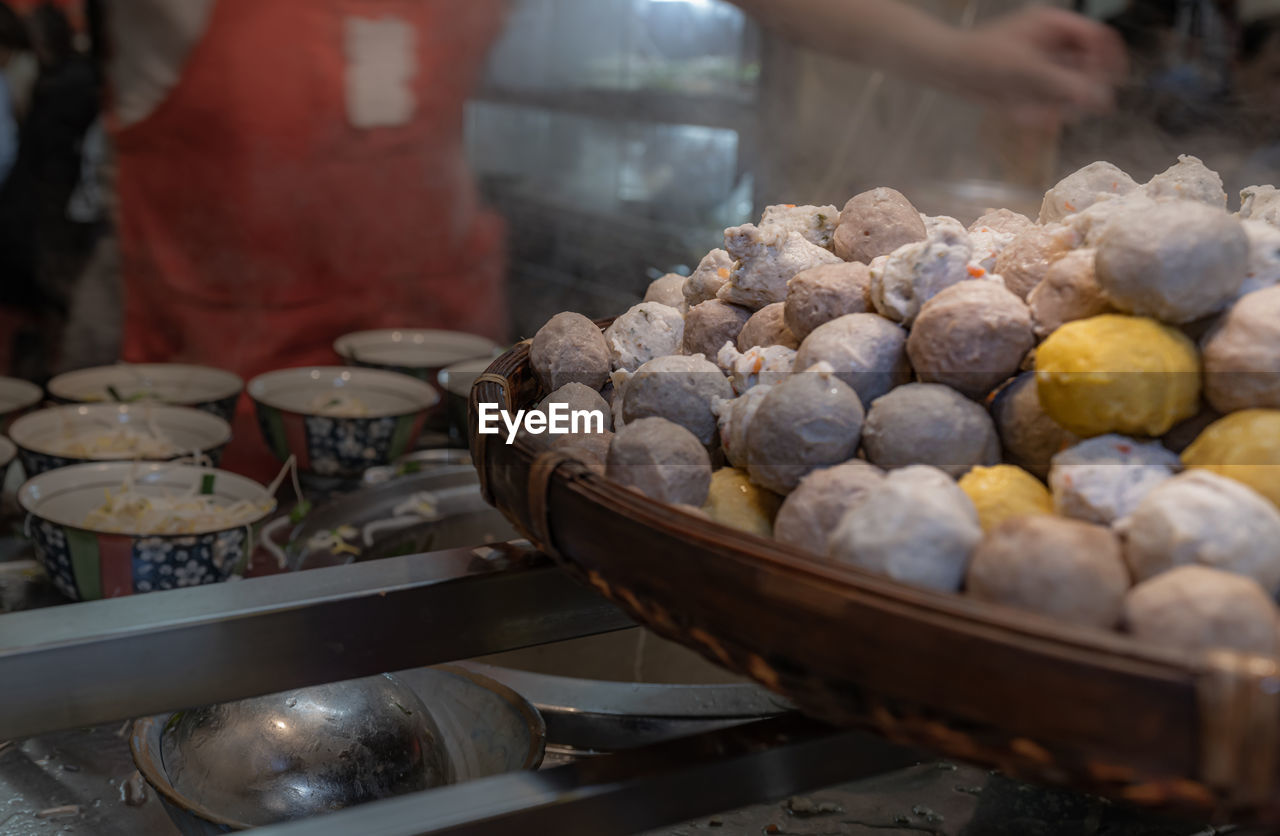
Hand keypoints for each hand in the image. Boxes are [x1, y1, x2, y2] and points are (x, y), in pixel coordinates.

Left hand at [948, 6, 1127, 124]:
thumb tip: (1101, 98)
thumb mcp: (1027, 69)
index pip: (1099, 38)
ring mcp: (1044, 67)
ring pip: (1069, 91)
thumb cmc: (984, 58)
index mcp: (1056, 26)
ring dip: (1057, 107)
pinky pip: (1048, 104)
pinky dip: (1039, 113)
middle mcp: (1054, 45)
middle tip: (1070, 109)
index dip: (1110, 59)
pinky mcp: (1032, 87)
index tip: (1112, 83)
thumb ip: (1065, 83)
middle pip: (1089, 67)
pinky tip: (1020, 115)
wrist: (949, 70)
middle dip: (1080, 91)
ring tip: (1036, 113)